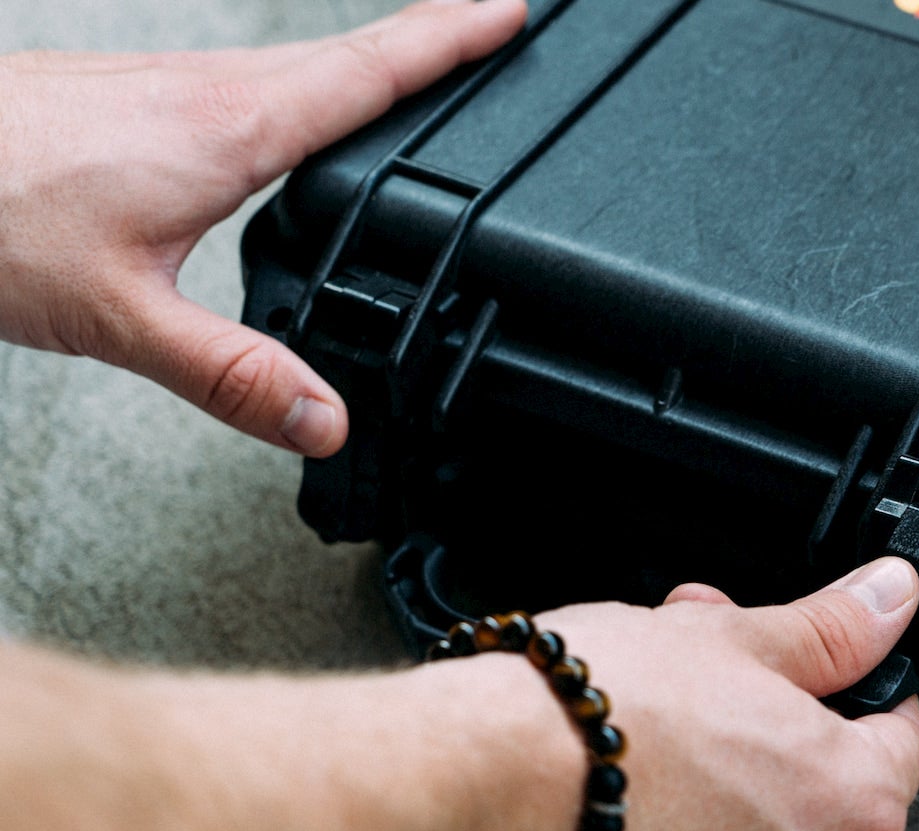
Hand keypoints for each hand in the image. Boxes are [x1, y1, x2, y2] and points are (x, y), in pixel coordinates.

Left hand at [0, 0, 526, 455]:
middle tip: (492, 26)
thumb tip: (327, 417)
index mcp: (230, 131)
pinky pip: (252, 78)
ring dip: (372, 57)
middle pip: (350, 53)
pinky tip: (298, 114)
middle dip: (433, 37)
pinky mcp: (136, 95)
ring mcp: (169, 85)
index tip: (511, 15)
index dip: (451, 41)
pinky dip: (307, 82)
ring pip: (299, 62)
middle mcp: (209, 92)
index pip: (372, 74)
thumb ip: (233, 375)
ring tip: (421, 65)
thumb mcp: (120, 317)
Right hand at [538, 557, 918, 830]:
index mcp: (853, 804)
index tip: (824, 668)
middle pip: (826, 789)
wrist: (486, 784)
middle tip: (719, 675)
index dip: (859, 685)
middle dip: (776, 721)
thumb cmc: (602, 716)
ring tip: (663, 720)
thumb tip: (889, 601)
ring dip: (730, 776)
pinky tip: (639, 785)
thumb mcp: (736, 639)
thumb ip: (833, 630)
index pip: (901, 737)